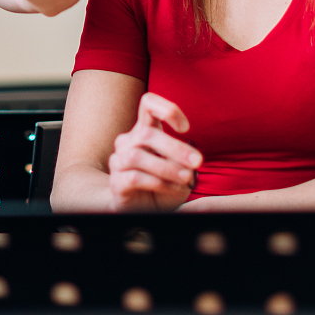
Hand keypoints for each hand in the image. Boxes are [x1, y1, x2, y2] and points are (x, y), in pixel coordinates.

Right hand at [106, 92, 200, 211]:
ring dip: (167, 167)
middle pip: (146, 133)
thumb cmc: (164, 185)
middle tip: (198, 161)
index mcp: (144, 131)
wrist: (145, 210)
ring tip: (187, 178)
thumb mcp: (179, 168)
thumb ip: (180, 158)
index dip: (167, 109)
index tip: (186, 128)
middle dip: (175, 147)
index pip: (148, 103)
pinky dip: (160, 183)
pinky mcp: (116, 182)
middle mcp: (128, 142)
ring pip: (137, 156)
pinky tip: (176, 189)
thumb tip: (188, 156)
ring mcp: (119, 161)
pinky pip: (135, 177)